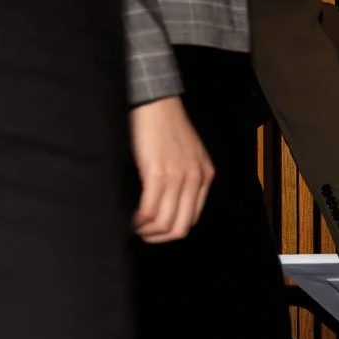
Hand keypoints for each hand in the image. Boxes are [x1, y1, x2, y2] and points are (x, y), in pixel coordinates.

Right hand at [131, 96, 212, 242]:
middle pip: (181, 226)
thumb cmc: (165, 125)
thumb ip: (186, 176)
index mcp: (205, 175)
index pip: (192, 218)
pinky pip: (150, 209)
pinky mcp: (157, 173)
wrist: (155, 101)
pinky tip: (132, 217)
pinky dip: (139, 220)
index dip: (172, 229)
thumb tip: (169, 202)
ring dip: (148, 231)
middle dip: (160, 237)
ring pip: (165, 222)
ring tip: (135, 227)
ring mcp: (178, 177)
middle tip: (144, 234)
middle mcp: (195, 179)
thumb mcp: (187, 154)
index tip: (156, 228)